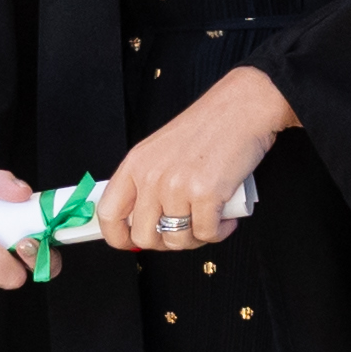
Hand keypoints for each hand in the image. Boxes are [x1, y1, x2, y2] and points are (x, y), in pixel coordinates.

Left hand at [94, 68, 292, 257]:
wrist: (242, 109)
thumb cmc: (208, 128)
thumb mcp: (161, 150)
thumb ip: (147, 182)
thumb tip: (142, 221)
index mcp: (135, 165)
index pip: (108, 214)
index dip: (118, 237)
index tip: (130, 242)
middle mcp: (151, 177)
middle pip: (144, 237)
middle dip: (167, 242)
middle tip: (184, 230)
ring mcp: (176, 187)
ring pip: (178, 241)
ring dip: (196, 238)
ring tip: (209, 220)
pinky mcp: (205, 194)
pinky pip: (207, 234)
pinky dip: (219, 232)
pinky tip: (226, 217)